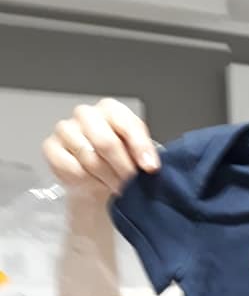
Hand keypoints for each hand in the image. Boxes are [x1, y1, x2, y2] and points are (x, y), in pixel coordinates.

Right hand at [43, 98, 159, 202]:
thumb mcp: (138, 154)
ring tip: (116, 186)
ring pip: (89, 158)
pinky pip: (72, 169)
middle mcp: (87, 114)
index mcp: (111, 109)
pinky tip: (95, 183)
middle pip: (106, 142)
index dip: (140, 148)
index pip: (127, 124)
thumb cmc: (119, 161)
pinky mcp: (51, 147)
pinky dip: (87, 182)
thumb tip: (149, 165)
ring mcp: (66, 129)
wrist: (99, 181)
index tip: (149, 168)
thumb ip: (145, 153)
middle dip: (122, 168)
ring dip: (107, 178)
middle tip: (130, 183)